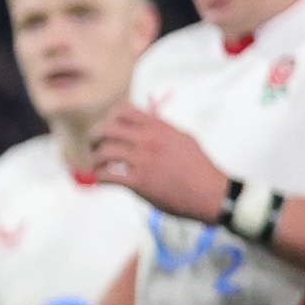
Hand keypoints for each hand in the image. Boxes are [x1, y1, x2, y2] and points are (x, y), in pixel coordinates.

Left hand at [89, 103, 229, 222]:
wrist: (209, 193)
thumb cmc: (200, 167)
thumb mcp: (184, 139)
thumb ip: (163, 129)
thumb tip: (147, 122)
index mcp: (159, 128)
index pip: (123, 111)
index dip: (111, 117)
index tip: (109, 126)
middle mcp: (148, 141)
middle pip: (107, 129)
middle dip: (96, 137)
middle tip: (95, 145)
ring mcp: (142, 161)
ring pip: (104, 152)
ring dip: (95, 158)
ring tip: (97, 164)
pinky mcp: (138, 182)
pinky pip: (108, 176)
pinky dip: (99, 176)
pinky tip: (102, 178)